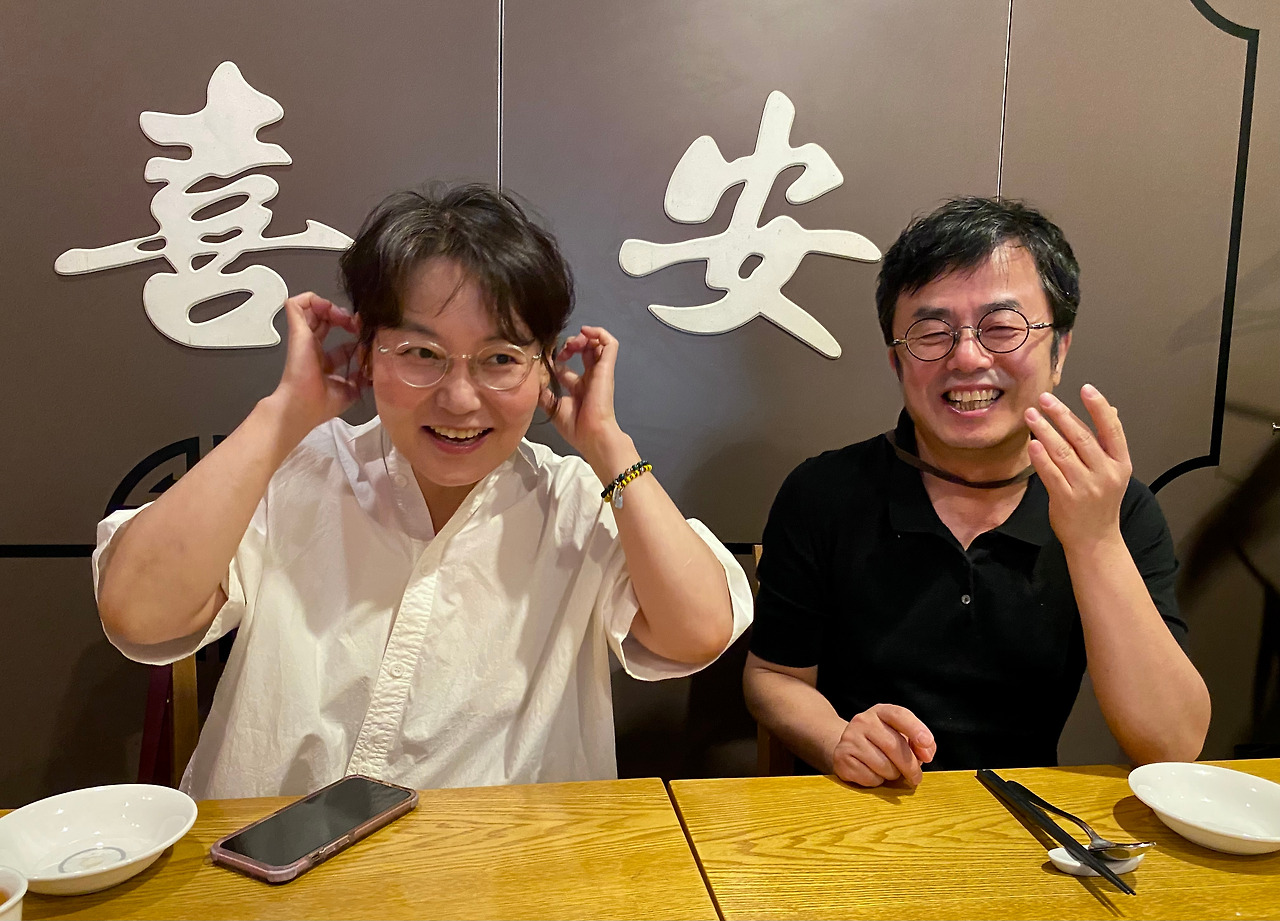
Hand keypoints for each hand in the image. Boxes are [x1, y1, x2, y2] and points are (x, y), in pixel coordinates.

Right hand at [271, 292, 364, 431]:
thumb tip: (373, 373)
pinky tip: (327, 308)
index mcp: (323, 361)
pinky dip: (311, 299)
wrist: (303, 407)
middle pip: (326, 322)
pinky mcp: (298, 332)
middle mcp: (313, 347)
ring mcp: (304, 338)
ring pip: (312, 309)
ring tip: (343, 316)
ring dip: (330, 306)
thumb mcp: (350, 391)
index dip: (353, 336)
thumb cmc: (319, 404)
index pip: (340, 342)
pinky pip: (296, 305)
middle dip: (344, 317)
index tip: (365, 336)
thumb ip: (360, 380)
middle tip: (355, 324)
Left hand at [543, 325, 631, 472]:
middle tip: (561, 350)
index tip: (547, 361)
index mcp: (579, 387)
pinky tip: (585, 333)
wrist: (593, 435)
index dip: (557, 359)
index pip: (567, 367)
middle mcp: (590, 377)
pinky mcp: (606, 368)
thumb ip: (545, 395)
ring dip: (584, 337)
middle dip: (570, 344)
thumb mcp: (554, 409)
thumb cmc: (577, 427)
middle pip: (584, 351)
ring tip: (573, 343)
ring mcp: (600, 371)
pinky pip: (610, 344)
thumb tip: (535, 384)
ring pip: (597, 343)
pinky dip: (599, 333)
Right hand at [831, 704, 935, 786]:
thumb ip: (919, 743)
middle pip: (893, 746)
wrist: (849, 748)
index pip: (899, 715)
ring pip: (883, 766)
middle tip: (916, 777)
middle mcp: (862, 721)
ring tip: (888, 770)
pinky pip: (869, 777)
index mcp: (880, 712)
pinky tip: (872, 773)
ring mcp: (849, 738)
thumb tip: (926, 754)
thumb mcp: (901, 736)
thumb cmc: (881, 743)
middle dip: (910, 766)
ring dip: (893, 774)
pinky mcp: (841, 758)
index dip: (915, 728)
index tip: (926, 742)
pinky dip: (877, 781)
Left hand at [1025, 384, 1131, 549]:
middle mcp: (1105, 473)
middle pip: (1081, 437)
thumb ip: (1108, 442)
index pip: (1112, 429)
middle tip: (1044, 398)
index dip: (1099, 407)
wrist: (1095, 539)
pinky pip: (1050, 472)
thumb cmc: (1101, 501)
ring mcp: (1085, 487)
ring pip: (1062, 452)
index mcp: (1120, 463)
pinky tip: (1032, 443)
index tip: (1085, 388)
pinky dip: (1040, 456)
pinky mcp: (1065, 498)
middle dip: (1061, 414)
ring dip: (1044, 430)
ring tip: (1031, 415)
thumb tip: (1110, 410)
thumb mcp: (1114, 471)